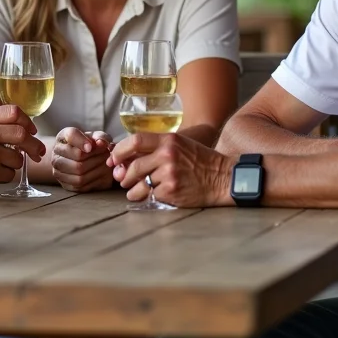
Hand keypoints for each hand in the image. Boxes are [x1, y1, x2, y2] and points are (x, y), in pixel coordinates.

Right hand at [0, 106, 46, 188]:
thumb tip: (28, 128)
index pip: (16, 114)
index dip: (29, 122)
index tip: (32, 131)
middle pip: (23, 137)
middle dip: (34, 145)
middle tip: (38, 151)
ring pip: (19, 159)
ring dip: (16, 161)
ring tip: (0, 161)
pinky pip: (10, 174)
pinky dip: (6, 174)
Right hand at [52, 128, 114, 192]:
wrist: (82, 162)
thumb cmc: (90, 146)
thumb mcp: (96, 137)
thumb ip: (101, 137)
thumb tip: (101, 143)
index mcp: (63, 136)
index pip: (71, 135)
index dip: (83, 141)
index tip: (92, 146)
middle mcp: (56, 152)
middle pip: (77, 155)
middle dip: (96, 155)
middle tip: (106, 154)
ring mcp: (58, 169)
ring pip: (79, 170)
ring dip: (97, 167)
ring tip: (105, 163)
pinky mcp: (65, 184)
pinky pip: (80, 184)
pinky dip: (94, 179)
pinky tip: (101, 173)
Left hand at [107, 133, 233, 207]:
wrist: (223, 178)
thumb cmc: (200, 161)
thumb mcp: (180, 145)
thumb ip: (156, 149)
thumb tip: (125, 160)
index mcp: (169, 140)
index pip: (135, 140)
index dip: (120, 151)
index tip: (114, 160)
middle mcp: (168, 155)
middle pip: (133, 165)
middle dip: (125, 175)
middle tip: (123, 180)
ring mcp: (169, 173)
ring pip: (139, 183)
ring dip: (132, 190)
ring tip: (134, 191)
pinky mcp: (172, 190)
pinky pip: (150, 195)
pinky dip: (145, 197)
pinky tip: (148, 197)